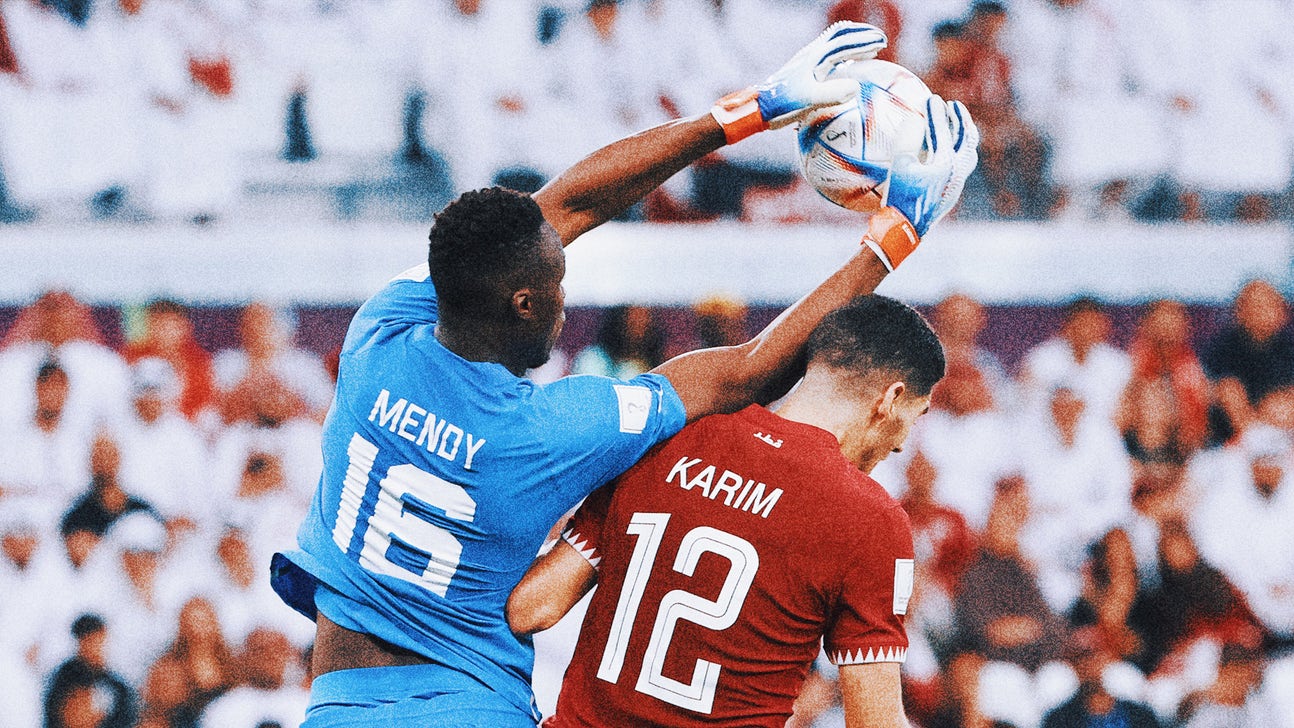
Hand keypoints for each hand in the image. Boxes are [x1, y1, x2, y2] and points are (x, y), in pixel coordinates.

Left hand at [711, 22, 886, 144]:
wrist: (758, 108)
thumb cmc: (783, 104)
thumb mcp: (809, 100)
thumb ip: (831, 94)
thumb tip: (855, 87)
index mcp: (816, 57)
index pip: (845, 41)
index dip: (865, 41)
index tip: (881, 43)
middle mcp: (812, 54)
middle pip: (839, 35)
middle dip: (861, 35)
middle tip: (879, 41)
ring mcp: (806, 61)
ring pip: (833, 44)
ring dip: (852, 44)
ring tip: (868, 51)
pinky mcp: (802, 71)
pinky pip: (827, 56)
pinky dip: (842, 56)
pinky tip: (845, 69)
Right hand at [862, 96, 978, 269]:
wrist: (902, 232)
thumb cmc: (898, 198)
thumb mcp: (899, 165)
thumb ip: (908, 138)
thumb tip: (915, 118)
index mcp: (947, 164)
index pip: (943, 131)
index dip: (937, 113)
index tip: (932, 98)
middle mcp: (957, 173)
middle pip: (967, 140)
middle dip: (961, 121)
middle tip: (954, 106)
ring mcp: (955, 186)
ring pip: (967, 155)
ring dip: (964, 138)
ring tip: (958, 127)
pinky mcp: (949, 195)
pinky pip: (961, 167)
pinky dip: (958, 153)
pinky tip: (947, 154)